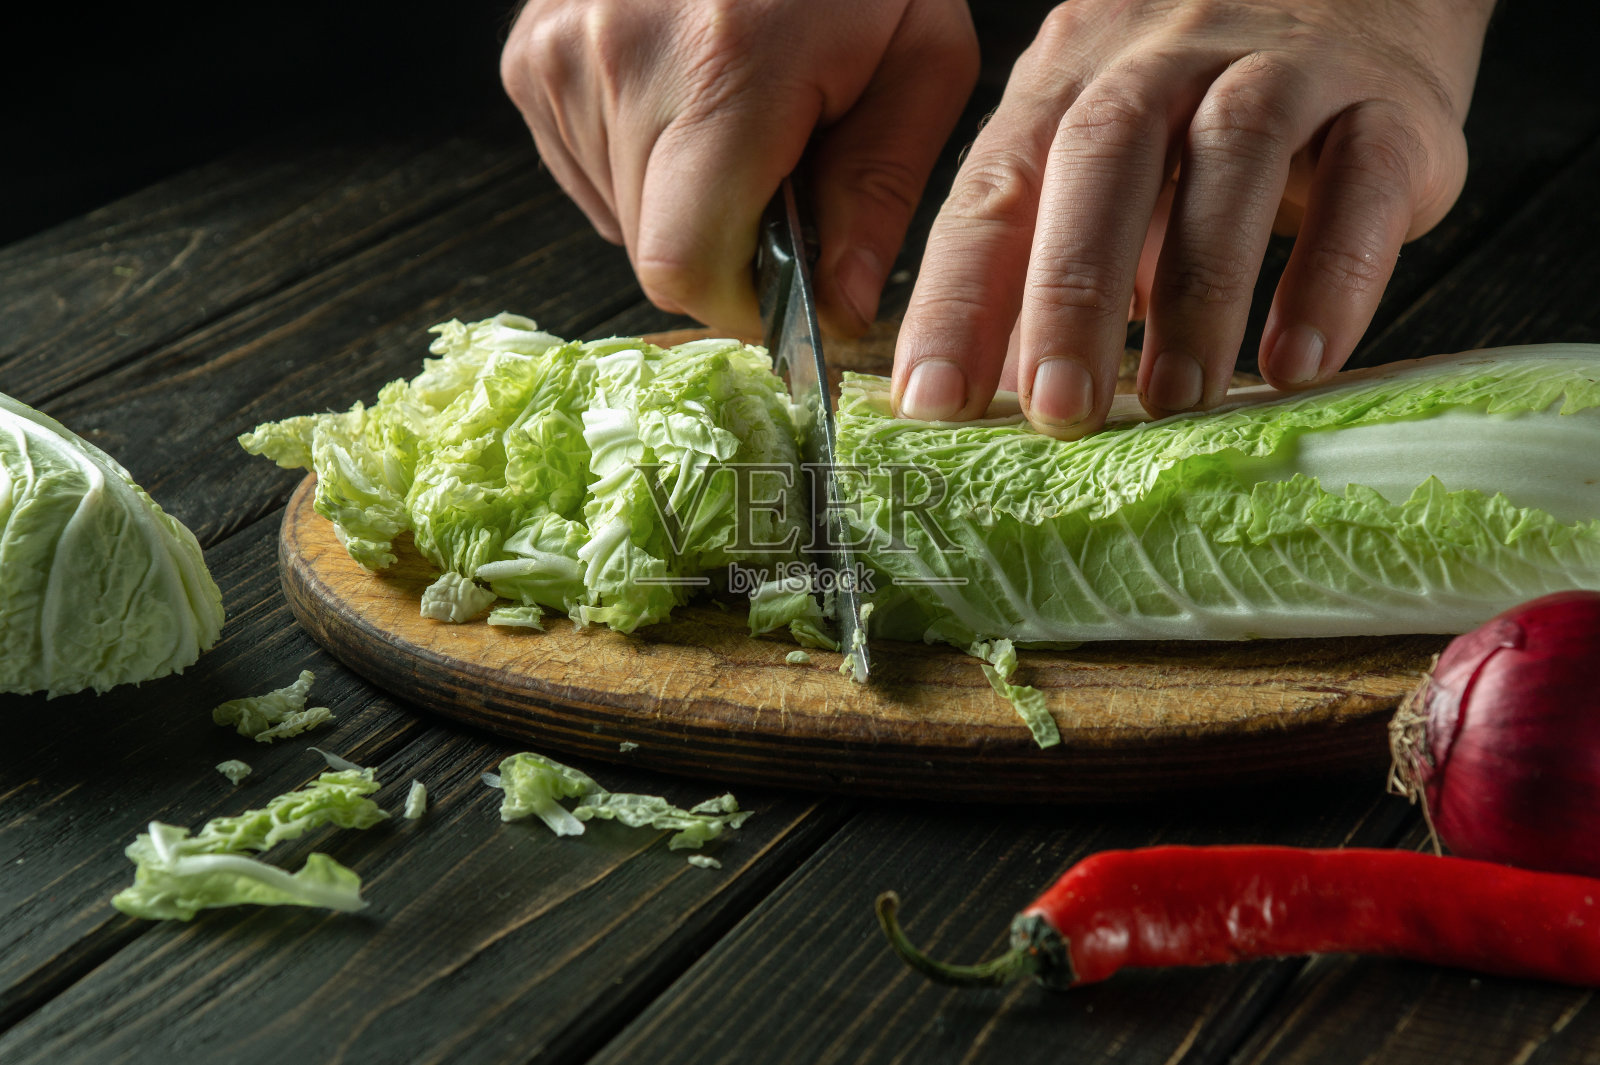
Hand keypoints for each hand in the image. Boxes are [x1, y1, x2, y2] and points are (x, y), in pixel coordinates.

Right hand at [502, 0, 978, 338]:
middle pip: (656, 254)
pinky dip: (642, 168)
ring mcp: (559, 57)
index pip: (686, 267)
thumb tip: (838, 310)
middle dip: (729, 252)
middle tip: (784, 186)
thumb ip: (882, 190)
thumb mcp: (920, 55)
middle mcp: (619, 61)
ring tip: (737, 124)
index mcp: (727, 67)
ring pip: (621, 219)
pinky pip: (588, 172)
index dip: (742, 306)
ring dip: (685, 208)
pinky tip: (686, 104)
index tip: (790, 291)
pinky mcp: (530, 59)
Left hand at [891, 0, 1494, 434]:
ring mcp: (1281, 65)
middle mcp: (1163, 57)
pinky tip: (1301, 364)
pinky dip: (1332, 278)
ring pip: (1231, 159)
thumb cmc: (1208, 96)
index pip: (993, 189)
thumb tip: (993, 390)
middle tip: (1060, 412)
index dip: (955, 297)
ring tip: (1177, 399)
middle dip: (1069, 292)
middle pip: (1101, 159)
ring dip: (1197, 290)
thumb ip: (1050, 257)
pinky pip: (1365, 181)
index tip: (931, 403)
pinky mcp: (1389, 99)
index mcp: (1069, 81)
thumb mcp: (1109, 160)